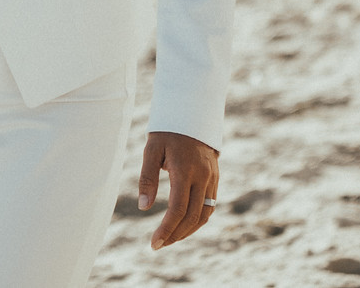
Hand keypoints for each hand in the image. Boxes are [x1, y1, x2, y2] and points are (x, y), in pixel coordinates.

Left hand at [137, 130, 218, 249]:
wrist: (193, 114)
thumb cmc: (167, 132)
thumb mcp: (151, 149)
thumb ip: (147, 178)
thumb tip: (144, 208)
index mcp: (185, 170)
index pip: (177, 209)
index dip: (166, 229)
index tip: (154, 243)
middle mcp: (202, 177)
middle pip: (192, 216)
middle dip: (175, 234)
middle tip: (158, 245)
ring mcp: (212, 178)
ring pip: (204, 214)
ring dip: (188, 231)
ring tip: (169, 239)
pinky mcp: (215, 179)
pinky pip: (210, 206)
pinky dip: (198, 220)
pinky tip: (184, 225)